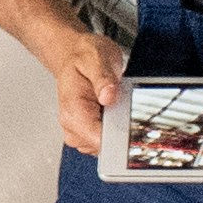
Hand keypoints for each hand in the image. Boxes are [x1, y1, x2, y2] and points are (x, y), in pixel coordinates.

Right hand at [36, 14, 124, 159]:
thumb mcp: (96, 58)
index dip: (119, 135)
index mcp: (72, 109)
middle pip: (104, 146)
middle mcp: (71, 124)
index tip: (131, 123)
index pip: (97, 139)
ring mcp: (78, 131)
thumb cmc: (83, 56)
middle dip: (119, 129)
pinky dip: (114, 128)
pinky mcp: (86, 132)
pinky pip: (106, 141)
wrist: (75, 55)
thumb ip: (103, 78)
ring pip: (106, 146)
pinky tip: (112, 110)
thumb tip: (109, 95)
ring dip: (117, 129)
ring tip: (114, 104)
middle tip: (120, 104)